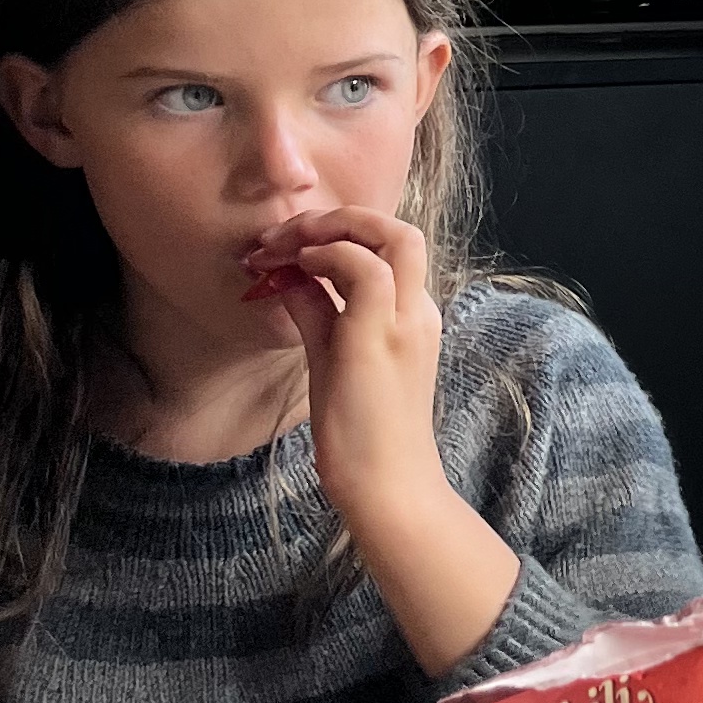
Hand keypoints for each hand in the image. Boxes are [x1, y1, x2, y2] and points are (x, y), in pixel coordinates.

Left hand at [246, 210, 517, 671]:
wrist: (386, 485)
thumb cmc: (360, 433)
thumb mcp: (332, 357)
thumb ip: (318, 311)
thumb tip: (289, 275)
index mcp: (411, 316)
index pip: (390, 249)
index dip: (340, 234)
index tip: (289, 247)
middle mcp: (417, 312)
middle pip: (402, 231)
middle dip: (342, 217)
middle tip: (288, 234)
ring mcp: (405, 322)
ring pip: (392, 237)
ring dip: (331, 229)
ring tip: (284, 245)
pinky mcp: (380, 338)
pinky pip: (363, 271)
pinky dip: (328, 256)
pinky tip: (295, 270)